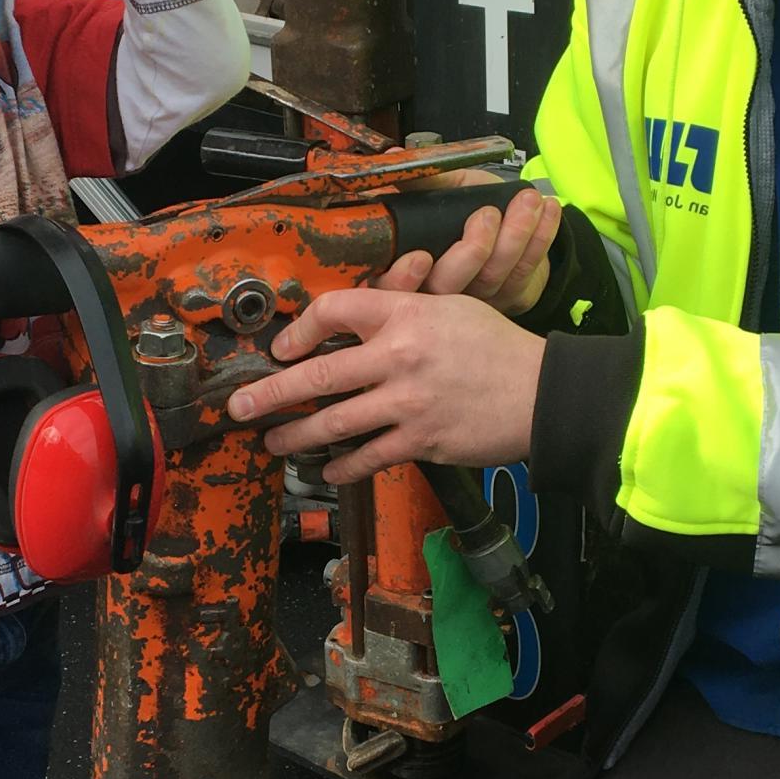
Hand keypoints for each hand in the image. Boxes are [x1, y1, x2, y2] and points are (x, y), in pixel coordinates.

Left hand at [226, 289, 544, 483]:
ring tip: (272, 442)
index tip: (282, 349)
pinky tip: (329, 471)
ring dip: (296, 436)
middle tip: (237, 407)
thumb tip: (356, 327)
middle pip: (317, 375)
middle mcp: (398, 356)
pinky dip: (344, 466)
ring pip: (334, 423)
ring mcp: (407, 402)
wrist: (542, 392)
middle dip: (270, 393)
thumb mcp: (450, 307)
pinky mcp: (421, 440)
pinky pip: (369, 456)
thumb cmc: (497, 346)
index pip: (333, 311)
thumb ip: (401, 312)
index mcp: (404, 313)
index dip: (298, 331)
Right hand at [375, 181, 560, 315]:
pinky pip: (525, 270)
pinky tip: (547, 210)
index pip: (392, 287)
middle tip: (488, 214)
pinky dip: (541, 238)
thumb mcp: (442, 190)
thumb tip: (396, 156)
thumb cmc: (467, 209)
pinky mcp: (509, 296)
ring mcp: (475, 299)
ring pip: (492, 276)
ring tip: (528, 200)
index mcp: (408, 266)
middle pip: (447, 287)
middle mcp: (438, 290)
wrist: (509, 223)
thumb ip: (422, 180)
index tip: (420, 256)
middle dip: (472, 251)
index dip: (403, 279)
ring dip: (515, 235)